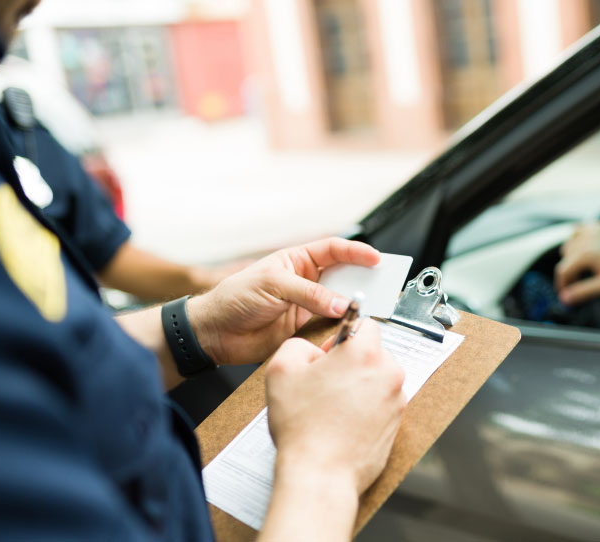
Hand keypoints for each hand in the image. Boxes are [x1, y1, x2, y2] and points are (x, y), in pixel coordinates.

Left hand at [189, 238, 379, 365]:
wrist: (216, 333)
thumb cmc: (235, 298)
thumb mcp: (273, 286)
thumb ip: (309, 294)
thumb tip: (341, 304)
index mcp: (298, 261)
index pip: (334, 250)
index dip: (356, 252)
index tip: (376, 259)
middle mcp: (306, 281)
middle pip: (343, 276)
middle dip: (363, 279)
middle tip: (383, 284)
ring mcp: (307, 305)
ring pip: (340, 302)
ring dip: (354, 305)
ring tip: (371, 307)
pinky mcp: (306, 329)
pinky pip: (331, 326)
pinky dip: (342, 327)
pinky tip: (350, 327)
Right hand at [265, 320, 405, 492]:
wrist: (320, 473)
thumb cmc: (303, 427)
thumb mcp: (280, 370)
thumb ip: (297, 345)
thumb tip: (312, 350)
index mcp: (364, 353)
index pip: (366, 323)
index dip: (343, 335)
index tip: (330, 353)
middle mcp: (388, 373)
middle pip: (374, 353)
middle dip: (352, 362)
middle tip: (327, 383)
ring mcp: (396, 400)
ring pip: (379, 379)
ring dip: (361, 385)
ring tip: (333, 407)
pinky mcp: (398, 423)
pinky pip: (383, 404)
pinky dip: (368, 408)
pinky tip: (344, 422)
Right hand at [554, 222, 599, 304]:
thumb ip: (583, 292)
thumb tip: (565, 298)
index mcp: (586, 254)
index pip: (563, 271)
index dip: (562, 284)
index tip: (565, 293)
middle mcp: (585, 240)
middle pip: (564, 259)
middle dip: (569, 273)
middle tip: (579, 283)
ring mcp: (590, 231)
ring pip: (568, 245)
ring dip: (571, 257)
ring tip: (584, 267)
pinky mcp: (596, 227)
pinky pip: (577, 231)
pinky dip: (577, 239)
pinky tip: (584, 248)